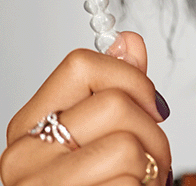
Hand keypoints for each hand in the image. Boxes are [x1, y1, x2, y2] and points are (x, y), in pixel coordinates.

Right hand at [0, 32, 170, 184]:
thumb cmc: (95, 182)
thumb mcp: (98, 132)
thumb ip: (115, 86)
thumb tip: (128, 41)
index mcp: (30, 126)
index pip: (79, 64)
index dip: (128, 75)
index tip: (149, 100)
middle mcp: (24, 157)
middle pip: (115, 104)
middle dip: (153, 128)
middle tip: (154, 152)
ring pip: (127, 146)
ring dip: (154, 165)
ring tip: (143, 178)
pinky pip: (128, 183)